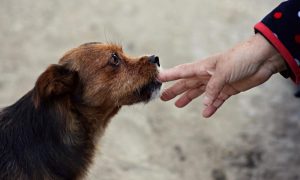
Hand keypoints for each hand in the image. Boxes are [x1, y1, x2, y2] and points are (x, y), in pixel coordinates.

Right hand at [159, 34, 286, 117]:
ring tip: (178, 105)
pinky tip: (206, 113)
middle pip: (188, 84)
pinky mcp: (229, 89)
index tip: (157, 78)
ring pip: (200, 92)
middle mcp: (208, 74)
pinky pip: (217, 100)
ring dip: (189, 98)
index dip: (169, 76)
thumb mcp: (223, 72)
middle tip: (163, 97)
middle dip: (175, 90)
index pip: (182, 71)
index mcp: (204, 66)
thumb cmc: (241, 58)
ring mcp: (218, 82)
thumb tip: (204, 104)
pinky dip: (211, 106)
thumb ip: (212, 88)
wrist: (263, 58)